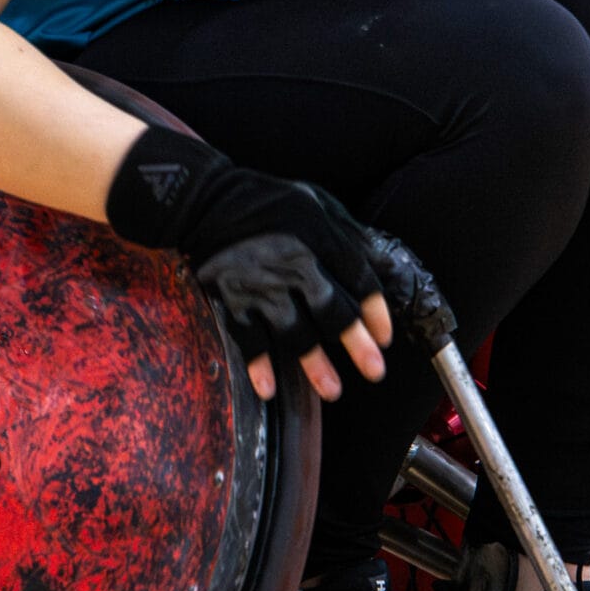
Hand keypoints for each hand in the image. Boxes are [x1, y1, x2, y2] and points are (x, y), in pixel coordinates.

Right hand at [108, 126, 392, 400]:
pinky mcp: (231, 296)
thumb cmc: (268, 202)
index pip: (358, 277)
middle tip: (375, 371)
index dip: (376, 311)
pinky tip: (270, 389)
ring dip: (315, 365)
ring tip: (333, 391)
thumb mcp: (315, 202)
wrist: (204, 199)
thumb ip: (348, 233)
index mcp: (318, 234)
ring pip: (294, 332)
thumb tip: (384, 264)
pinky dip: (258, 366)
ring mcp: (261, 283)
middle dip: (357, 344)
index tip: (384, 337)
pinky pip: (248, 338)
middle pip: (332, 310)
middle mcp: (293, 261)